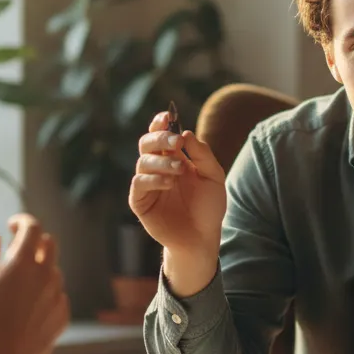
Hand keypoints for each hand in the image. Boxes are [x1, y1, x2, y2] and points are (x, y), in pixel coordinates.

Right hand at [0, 214, 69, 353]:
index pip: (33, 228)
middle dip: (35, 241)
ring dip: (38, 270)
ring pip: (53, 271)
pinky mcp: (62, 314)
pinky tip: (26, 308)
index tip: (12, 225)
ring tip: (15, 287)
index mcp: (24, 263)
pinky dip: (44, 293)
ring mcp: (58, 295)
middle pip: (50, 244)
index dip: (23, 221)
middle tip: (16, 251)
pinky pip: (56, 294)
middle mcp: (47, 275)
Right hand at [129, 110, 226, 257]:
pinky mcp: (140, 202)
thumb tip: (186, 133)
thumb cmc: (208, 207)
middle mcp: (157, 168)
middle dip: (159, 138)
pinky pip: (139, 184)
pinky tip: (170, 182)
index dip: (160, 123)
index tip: (167, 115)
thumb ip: (202, 154)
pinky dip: (153, 179)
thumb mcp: (213, 177)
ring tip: (180, 169)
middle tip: (175, 142)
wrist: (203, 237)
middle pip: (146, 143)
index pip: (160, 135)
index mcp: (173, 158)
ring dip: (162, 161)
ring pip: (143, 162)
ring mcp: (147, 185)